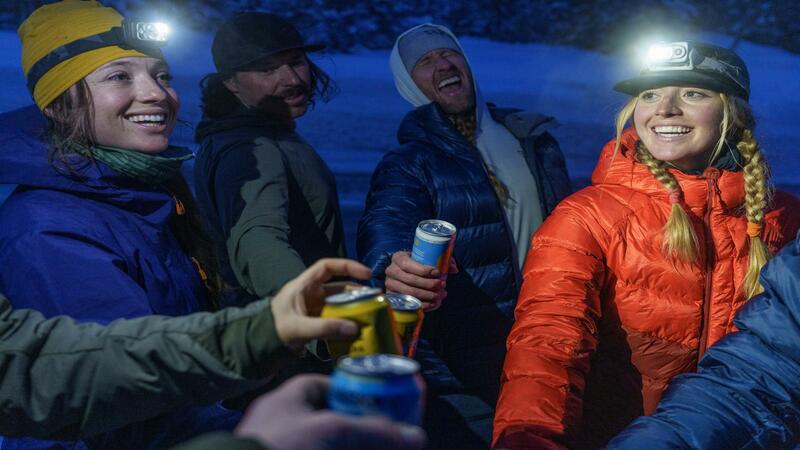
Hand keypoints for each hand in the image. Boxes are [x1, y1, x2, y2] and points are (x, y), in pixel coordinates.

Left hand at [236, 374, 426, 449]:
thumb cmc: (278, 445)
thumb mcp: (331, 431)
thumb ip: (374, 431)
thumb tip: (416, 436)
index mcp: (293, 395)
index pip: (334, 386)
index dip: (362, 394)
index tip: (385, 407)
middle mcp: (286, 418)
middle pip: (336, 419)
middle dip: (362, 429)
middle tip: (386, 438)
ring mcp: (284, 443)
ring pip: (328, 440)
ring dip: (351, 443)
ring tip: (377, 446)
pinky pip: (317, 448)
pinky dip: (336, 449)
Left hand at [271, 258, 370, 350]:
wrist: (261, 345)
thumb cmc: (275, 329)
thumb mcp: (298, 327)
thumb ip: (325, 328)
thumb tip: (354, 328)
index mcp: (304, 286)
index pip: (327, 267)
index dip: (347, 266)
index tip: (366, 273)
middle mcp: (312, 294)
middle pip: (339, 287)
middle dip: (357, 292)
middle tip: (375, 300)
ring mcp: (315, 308)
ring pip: (339, 304)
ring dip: (354, 309)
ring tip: (371, 315)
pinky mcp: (317, 322)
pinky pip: (336, 319)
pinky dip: (347, 323)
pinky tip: (358, 330)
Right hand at [384, 251, 456, 310]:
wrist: (406, 273)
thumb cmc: (419, 264)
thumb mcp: (427, 258)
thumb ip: (442, 259)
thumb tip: (454, 269)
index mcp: (398, 258)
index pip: (408, 264)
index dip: (423, 270)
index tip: (438, 273)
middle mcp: (391, 271)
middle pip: (409, 280)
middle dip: (428, 284)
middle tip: (442, 285)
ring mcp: (390, 285)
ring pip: (409, 293)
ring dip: (427, 295)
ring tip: (440, 295)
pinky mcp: (393, 297)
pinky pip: (408, 303)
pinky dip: (423, 304)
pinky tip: (434, 303)